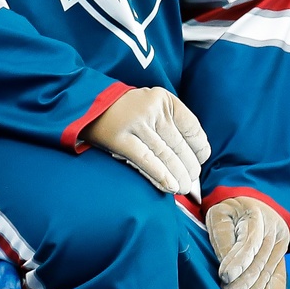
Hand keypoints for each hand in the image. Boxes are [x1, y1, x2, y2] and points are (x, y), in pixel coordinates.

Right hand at [81, 87, 209, 198]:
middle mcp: (151, 108)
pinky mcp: (119, 138)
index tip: (200, 160)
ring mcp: (135, 122)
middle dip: (188, 166)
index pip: (191, 126)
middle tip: (191, 181)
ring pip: (165, 154)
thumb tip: (191, 159)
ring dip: (177, 175)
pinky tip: (170, 186)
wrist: (88, 106)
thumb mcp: (151, 108)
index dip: (199, 147)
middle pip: (178, 144)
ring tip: (182, 188)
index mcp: (163, 99)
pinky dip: (160, 175)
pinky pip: (146, 160)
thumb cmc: (125, 112)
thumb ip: (170, 126)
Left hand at [202, 196, 289, 288]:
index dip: (238, 260)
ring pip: (268, 269)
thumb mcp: (220, 214)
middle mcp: (273, 228)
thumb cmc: (229, 212)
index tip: (225, 276)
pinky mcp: (282, 254)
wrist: (252, 204)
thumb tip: (224, 262)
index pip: (249, 241)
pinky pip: (280, 274)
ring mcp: (280, 242)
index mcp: (255, 214)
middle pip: (260, 259)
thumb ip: (222, 235)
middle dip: (244, 280)